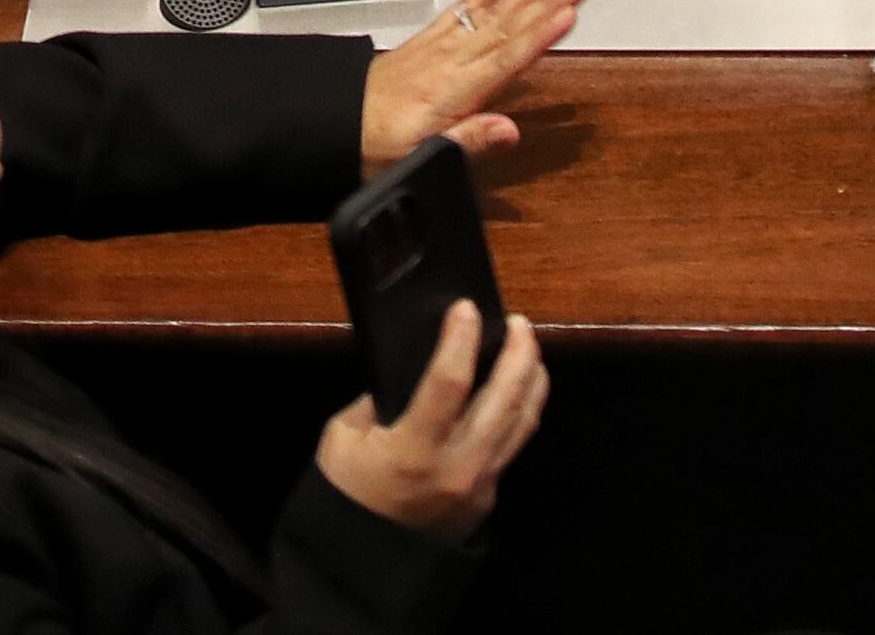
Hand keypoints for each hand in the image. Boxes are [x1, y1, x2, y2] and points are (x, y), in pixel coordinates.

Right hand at [312, 299, 544, 540]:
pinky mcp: (488, 496)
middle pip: (505, 399)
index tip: (466, 309)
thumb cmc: (347, 497)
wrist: (366, 566)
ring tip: (529, 350)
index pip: (449, 382)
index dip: (460, 340)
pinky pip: (512, 445)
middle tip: (519, 323)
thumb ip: (378, 401)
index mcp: (413, 450)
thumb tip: (409, 371)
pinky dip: (520, 411)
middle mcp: (456, 466)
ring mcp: (479, 484)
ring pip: (523, 422)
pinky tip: (516, 392)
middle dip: (519, 354)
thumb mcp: (343, 440)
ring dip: (532, 380)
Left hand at [356, 0, 587, 171]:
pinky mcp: (430, 39)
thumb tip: (511, 130)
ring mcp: (440, 45)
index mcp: (452, 90)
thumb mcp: (417, 155)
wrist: (335, 122)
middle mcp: (450, 60)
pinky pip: (464, 7)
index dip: (540, 37)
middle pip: (506, 27)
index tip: (569, 15)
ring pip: (491, 12)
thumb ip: (466, 140)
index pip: (505, 59)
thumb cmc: (377, 144)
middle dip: (545, 3)